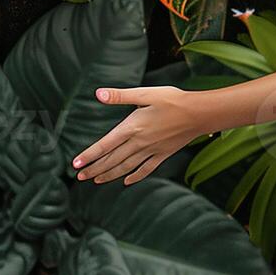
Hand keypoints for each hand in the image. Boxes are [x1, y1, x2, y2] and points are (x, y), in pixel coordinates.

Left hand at [73, 86, 200, 184]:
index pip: (104, 145)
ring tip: (96, 180)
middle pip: (112, 160)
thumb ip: (121, 96)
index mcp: (132, 127)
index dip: (88, 155)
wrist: (200, 113)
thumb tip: (99, 94)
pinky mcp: (163, 154)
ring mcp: (152, 150)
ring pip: (126, 167)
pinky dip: (135, 176)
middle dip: (94, 169)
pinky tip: (127, 181)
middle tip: (80, 176)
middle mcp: (140, 142)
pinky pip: (146, 169)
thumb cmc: (174, 100)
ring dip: (109, 175)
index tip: (75, 164)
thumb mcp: (146, 94)